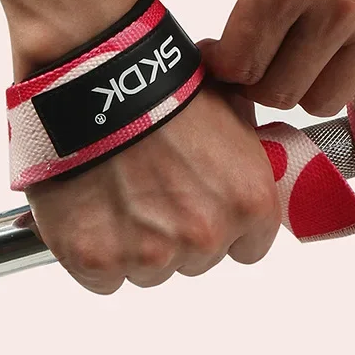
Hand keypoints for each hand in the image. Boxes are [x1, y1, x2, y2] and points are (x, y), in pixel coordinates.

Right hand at [26, 87, 280, 293]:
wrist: (95, 77)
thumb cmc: (159, 84)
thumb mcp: (229, 102)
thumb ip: (249, 146)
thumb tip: (263, 153)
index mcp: (249, 202)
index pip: (250, 247)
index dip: (225, 226)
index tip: (202, 205)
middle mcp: (206, 235)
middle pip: (198, 260)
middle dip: (178, 231)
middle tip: (151, 186)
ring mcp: (150, 253)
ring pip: (149, 271)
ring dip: (135, 243)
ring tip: (117, 191)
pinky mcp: (96, 259)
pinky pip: (102, 277)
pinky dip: (94, 252)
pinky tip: (90, 209)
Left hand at [134, 0, 354, 115]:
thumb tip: (126, 9)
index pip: (239, 68)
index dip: (215, 66)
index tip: (211, 49)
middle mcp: (342, 3)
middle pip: (281, 93)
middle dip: (252, 81)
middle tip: (244, 54)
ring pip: (326, 98)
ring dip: (296, 82)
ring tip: (283, 48)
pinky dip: (340, 66)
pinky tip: (324, 32)